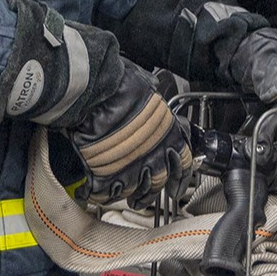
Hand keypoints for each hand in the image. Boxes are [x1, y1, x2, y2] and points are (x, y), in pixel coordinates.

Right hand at [0, 0, 192, 210]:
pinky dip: (100, 194)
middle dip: (153, 187)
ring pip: (136, 193)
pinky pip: (106, 194)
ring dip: (130, 194)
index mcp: (168, 133)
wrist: (91, 87)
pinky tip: (95, 190)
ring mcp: (130, 168)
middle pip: (160, 182)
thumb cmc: (118, 81)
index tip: (174, 174)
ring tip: (123, 193)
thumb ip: (153, 101)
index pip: (185, 161)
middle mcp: (154, 154)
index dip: (179, 170)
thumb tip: (151, 92)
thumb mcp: (146, 86)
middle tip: (145, 188)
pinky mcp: (105, 175)